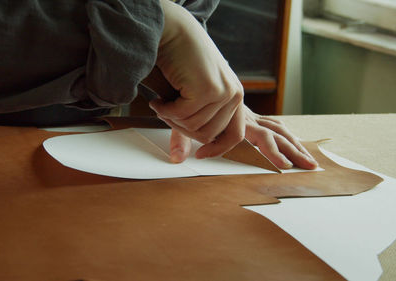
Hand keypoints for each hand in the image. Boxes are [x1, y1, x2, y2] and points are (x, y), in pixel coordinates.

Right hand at [150, 0, 244, 158]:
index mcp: (235, 96)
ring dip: (172, 118)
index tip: (199, 154)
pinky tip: (159, 98)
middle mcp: (234, 95)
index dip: (217, 149)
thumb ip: (188, 125)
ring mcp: (223, 92)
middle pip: (208, 135)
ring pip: (194, 128)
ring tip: (163, 101)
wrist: (172, 31)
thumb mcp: (189, 96)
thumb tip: (178, 158)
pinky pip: (182, 116)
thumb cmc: (180, 61)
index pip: (235, 135)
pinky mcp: (208, 90)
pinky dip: (166, 110)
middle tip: (166, 112)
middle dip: (182, 128)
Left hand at [169, 105, 318, 169]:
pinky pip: (275, 127)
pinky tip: (297, 146)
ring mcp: (252, 115)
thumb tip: (177, 160)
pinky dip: (288, 137)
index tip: (245, 168)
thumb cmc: (190, 99)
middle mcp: (248, 115)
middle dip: (291, 151)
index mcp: (233, 116)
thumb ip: (180, 139)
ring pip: (280, 131)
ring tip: (311, 163)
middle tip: (307, 167)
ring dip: (296, 146)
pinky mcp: (252, 117)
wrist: (196, 73)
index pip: (248, 136)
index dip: (251, 155)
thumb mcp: (182, 119)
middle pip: (275, 134)